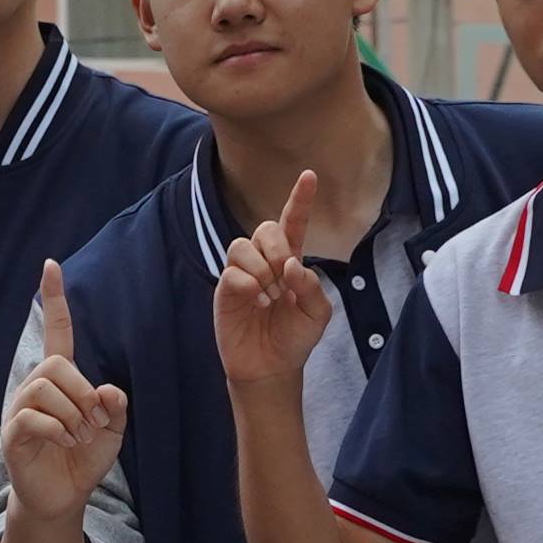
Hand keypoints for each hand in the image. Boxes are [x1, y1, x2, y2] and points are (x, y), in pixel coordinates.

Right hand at [0, 257, 128, 531]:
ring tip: (79, 437)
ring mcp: (20, 410)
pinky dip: (58, 430)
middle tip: (93, 421)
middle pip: (56, 365)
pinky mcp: (13, 434)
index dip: (53, 300)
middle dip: (82, 392)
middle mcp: (35, 388)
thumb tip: (106, 390)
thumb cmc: (82, 459)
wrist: (62, 497)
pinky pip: (34, 417)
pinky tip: (65, 442)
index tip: (50, 266)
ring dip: (73, 415)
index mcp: (60, 381)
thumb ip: (115, 406)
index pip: (56, 332)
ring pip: (45, 389)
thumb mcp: (112, 430)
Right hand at [214, 167, 337, 392]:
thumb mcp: (317, 314)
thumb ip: (310, 286)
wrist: (271, 367)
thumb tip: (292, 265)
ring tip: (270, 296)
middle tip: (284, 278)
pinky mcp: (225, 290)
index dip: (300, 199)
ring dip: (261, 269)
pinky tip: (258, 303)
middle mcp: (264, 262)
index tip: (310, 175)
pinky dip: (248, 285)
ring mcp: (242, 275)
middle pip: (264, 229)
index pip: (293, 223)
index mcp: (290, 261)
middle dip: (277, 248)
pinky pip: (231, 272)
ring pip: (242, 246)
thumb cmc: (295, 338)